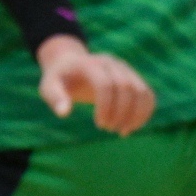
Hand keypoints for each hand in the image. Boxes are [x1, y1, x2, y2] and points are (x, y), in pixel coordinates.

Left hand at [36, 35, 153, 134]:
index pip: (105, 84)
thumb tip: (64, 113)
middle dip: (121, 112)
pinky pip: (147, 94)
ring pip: (142, 91)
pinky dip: (145, 111)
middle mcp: (112, 63)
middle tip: (108, 130)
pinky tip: (133, 127)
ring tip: (123, 132)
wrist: (71, 64)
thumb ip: (54, 97)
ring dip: (137, 114)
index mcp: (91, 64)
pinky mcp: (134, 78)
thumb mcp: (48, 86)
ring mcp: (126, 69)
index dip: (106, 106)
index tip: (99, 125)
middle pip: (127, 87)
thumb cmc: (59, 79)